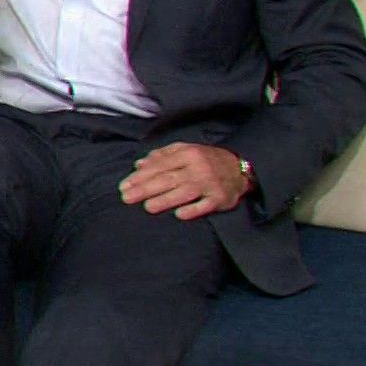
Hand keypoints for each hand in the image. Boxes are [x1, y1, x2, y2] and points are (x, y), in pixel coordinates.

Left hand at [118, 142, 250, 219]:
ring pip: (184, 192)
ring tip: (147, 207)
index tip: (124, 185)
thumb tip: (139, 164)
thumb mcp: (186, 151)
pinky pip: (205, 205)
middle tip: (126, 198)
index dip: (141, 176)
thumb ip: (162, 155)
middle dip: (145, 188)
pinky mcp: (220, 199)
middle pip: (168, 178)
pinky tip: (179, 215)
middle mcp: (198, 167)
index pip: (160, 165)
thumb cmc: (207, 159)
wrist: (240, 168)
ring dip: (165, 199)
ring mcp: (210, 183)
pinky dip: (193, 210)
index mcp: (188, 153)